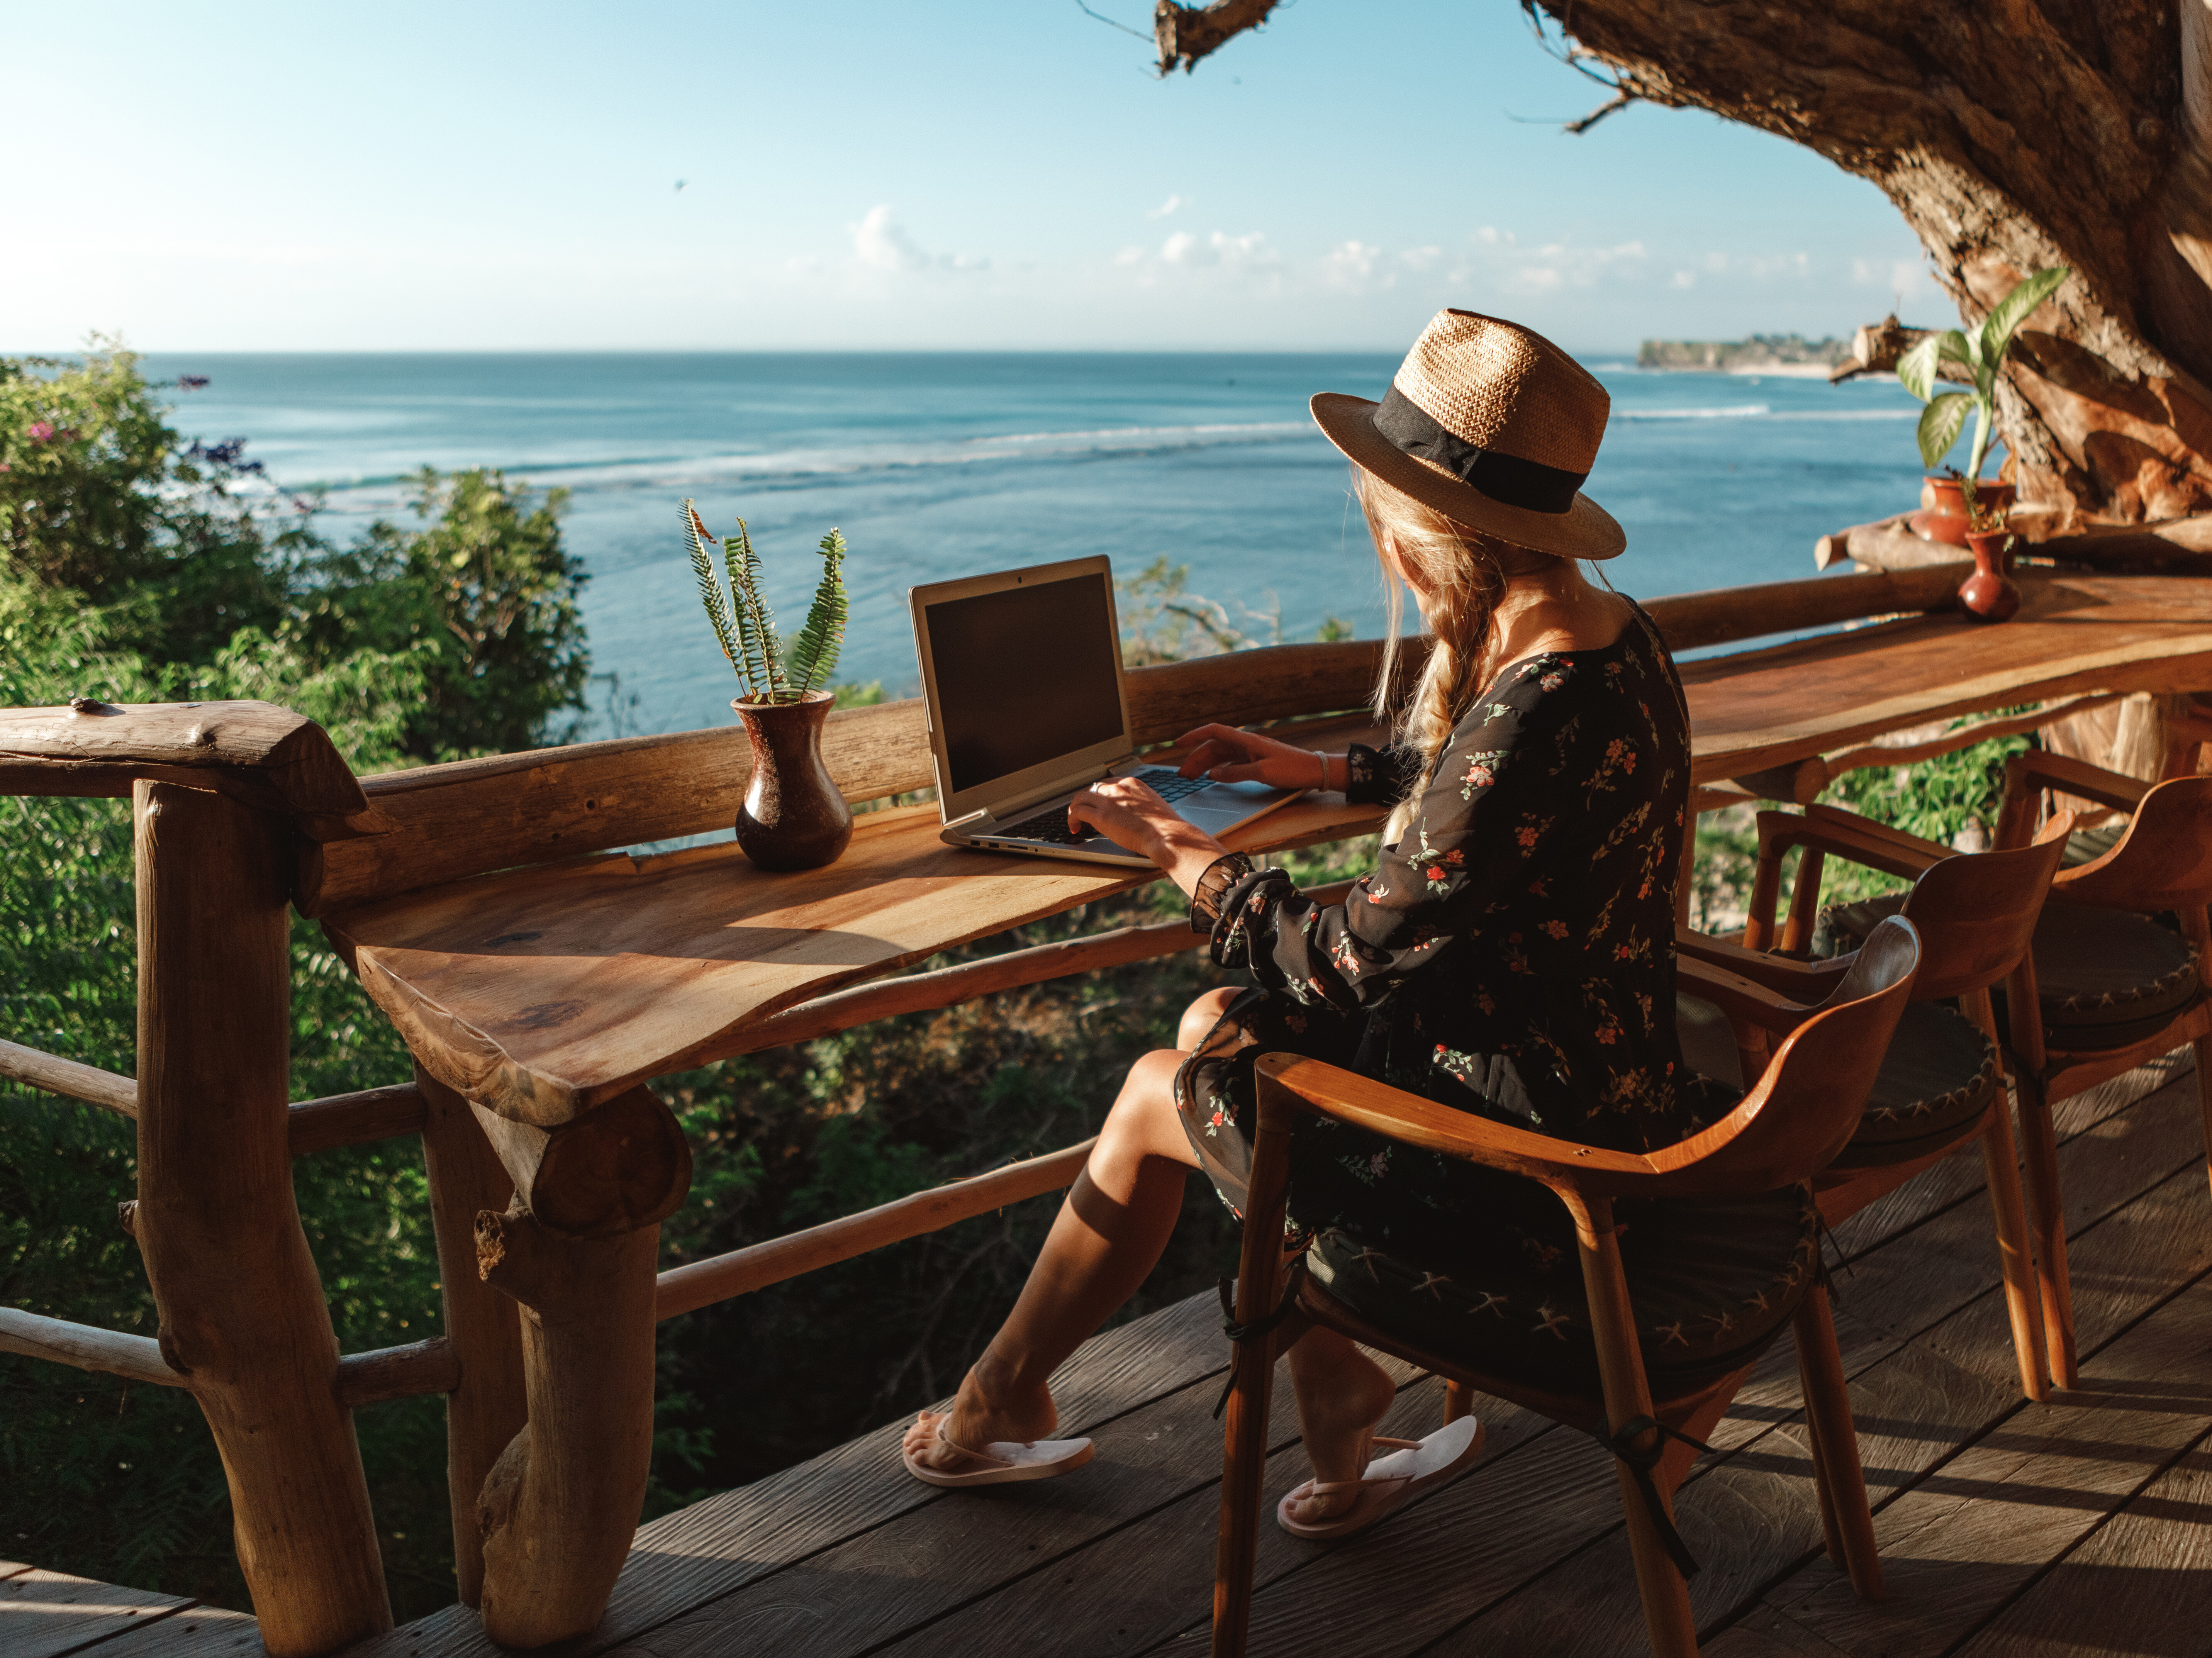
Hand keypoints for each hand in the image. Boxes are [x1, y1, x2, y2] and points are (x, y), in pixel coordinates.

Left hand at [1067, 774, 1227, 895]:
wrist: (1166, 835)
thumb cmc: (1166, 827)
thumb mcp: (1154, 807)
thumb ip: (1141, 806)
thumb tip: (1138, 815)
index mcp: (1133, 784)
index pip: (1110, 783)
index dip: (1102, 794)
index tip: (1101, 803)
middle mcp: (1119, 788)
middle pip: (1094, 788)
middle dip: (1089, 800)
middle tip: (1087, 812)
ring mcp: (1108, 800)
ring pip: (1081, 797)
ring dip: (1076, 808)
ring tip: (1076, 820)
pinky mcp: (1101, 816)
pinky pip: (1077, 811)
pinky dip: (1072, 818)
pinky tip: (1075, 828)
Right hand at [1174, 723, 1332, 791]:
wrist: (1315, 771)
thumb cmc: (1292, 769)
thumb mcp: (1262, 773)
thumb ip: (1235, 773)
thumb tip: (1212, 775)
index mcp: (1247, 740)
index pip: (1214, 732)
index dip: (1194, 736)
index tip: (1178, 744)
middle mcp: (1246, 743)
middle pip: (1214, 746)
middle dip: (1196, 758)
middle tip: (1183, 774)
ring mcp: (1251, 752)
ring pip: (1221, 755)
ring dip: (1206, 765)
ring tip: (1192, 777)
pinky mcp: (1256, 761)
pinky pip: (1231, 763)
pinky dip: (1219, 769)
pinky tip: (1212, 777)